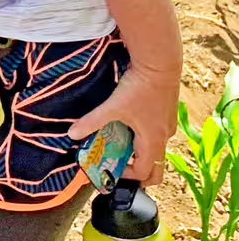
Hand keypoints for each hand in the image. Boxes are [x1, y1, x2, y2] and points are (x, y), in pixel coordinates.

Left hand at [70, 60, 180, 182]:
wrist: (161, 65)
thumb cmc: (140, 88)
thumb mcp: (113, 106)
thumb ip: (92, 121)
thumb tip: (72, 134)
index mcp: (153, 141)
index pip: (145, 171)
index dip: (129, 176)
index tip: (111, 170)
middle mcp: (164, 138)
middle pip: (156, 166)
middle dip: (139, 172)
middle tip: (119, 166)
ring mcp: (167, 126)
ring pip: (155, 149)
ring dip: (139, 153)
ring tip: (119, 145)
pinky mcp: (166, 114)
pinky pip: (156, 135)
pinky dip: (143, 138)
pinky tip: (128, 127)